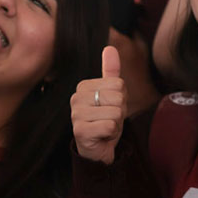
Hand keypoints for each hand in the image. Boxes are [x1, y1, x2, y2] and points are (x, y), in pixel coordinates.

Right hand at [71, 46, 127, 164]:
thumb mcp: (111, 95)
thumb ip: (111, 72)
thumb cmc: (104, 120)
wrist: (97, 149)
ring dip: (116, 124)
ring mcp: (76, 115)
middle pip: (117, 97)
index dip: (121, 98)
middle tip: (109, 119)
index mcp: (83, 86)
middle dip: (119, 111)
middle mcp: (76, 98)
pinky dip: (112, 134)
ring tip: (105, 127)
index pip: (118, 84)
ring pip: (115, 112)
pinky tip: (102, 136)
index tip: (110, 108)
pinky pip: (110, 126)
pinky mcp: (80, 131)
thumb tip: (110, 47)